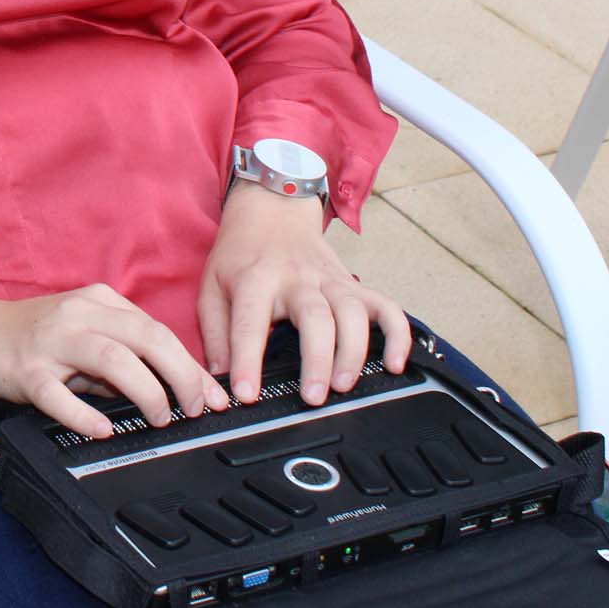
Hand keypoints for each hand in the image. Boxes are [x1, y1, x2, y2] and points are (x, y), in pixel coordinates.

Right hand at [0, 284, 231, 440]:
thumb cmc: (24, 336)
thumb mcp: (79, 333)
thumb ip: (119, 356)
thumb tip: (169, 389)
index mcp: (97, 302)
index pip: (158, 331)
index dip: (192, 366)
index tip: (214, 397)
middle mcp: (77, 314)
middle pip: (147, 338)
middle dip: (182, 377)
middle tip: (194, 409)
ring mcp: (50, 341)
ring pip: (114, 359)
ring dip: (147, 392)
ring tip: (159, 418)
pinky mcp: (24, 370)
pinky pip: (60, 395)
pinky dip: (86, 414)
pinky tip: (102, 428)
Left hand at [199, 182, 409, 406]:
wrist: (271, 210)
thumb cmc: (240, 256)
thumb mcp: (212, 287)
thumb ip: (214, 334)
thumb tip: (217, 377)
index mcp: (255, 280)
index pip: (250, 323)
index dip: (247, 361)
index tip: (247, 394)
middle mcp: (297, 279)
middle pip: (314, 317)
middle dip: (316, 359)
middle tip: (313, 397)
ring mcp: (330, 280)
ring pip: (352, 312)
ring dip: (353, 351)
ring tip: (343, 385)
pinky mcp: (354, 284)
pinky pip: (386, 307)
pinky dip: (397, 334)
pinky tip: (395, 363)